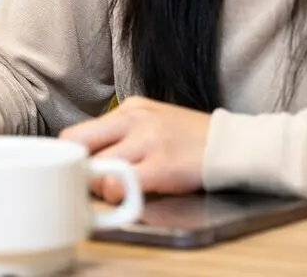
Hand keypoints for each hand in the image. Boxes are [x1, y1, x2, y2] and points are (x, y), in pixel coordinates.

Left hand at [60, 96, 210, 202]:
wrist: (234, 145)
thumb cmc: (192, 139)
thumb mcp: (152, 122)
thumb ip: (123, 133)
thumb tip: (92, 157)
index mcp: (129, 108)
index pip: (79, 131)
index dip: (73, 157)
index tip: (78, 172)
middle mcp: (133, 119)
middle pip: (76, 142)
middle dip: (76, 168)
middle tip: (88, 185)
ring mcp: (147, 140)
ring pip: (97, 168)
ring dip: (100, 189)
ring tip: (116, 193)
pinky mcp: (162, 164)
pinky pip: (123, 184)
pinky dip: (119, 196)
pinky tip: (131, 198)